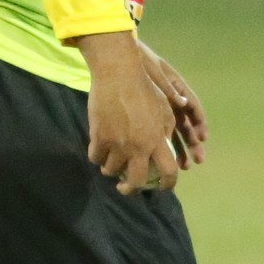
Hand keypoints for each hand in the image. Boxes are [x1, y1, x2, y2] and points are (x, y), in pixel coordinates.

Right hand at [77, 31, 177, 195]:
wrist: (118, 74)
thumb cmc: (144, 88)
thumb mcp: (163, 109)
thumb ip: (165, 131)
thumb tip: (166, 148)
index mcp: (157, 141)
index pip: (168, 173)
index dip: (167, 184)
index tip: (162, 187)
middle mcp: (138, 147)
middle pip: (135, 181)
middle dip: (131, 189)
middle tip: (127, 187)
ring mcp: (116, 144)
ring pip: (111, 171)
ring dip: (112, 170)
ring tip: (112, 165)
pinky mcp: (98, 137)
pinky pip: (95, 158)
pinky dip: (98, 158)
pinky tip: (100, 153)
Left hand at [137, 40, 207, 169]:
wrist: (120, 59)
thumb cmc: (138, 63)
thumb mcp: (154, 73)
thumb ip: (168, 89)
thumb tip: (184, 102)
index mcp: (176, 88)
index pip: (193, 108)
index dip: (199, 123)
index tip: (203, 137)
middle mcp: (172, 100)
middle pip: (186, 124)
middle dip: (193, 143)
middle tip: (197, 160)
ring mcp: (160, 107)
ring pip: (174, 132)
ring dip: (180, 148)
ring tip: (185, 165)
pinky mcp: (149, 114)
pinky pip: (159, 132)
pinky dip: (163, 145)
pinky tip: (164, 159)